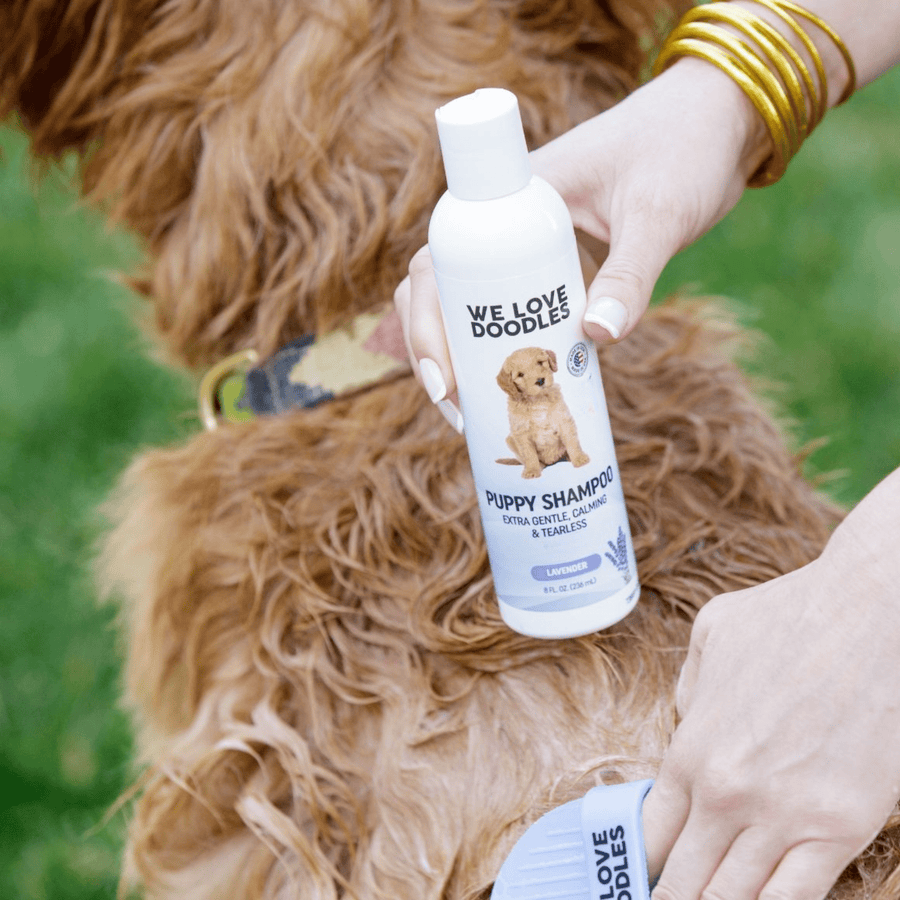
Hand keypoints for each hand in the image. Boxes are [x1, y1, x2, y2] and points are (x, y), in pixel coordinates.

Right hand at [394, 57, 768, 410]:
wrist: (720, 123)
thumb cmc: (684, 150)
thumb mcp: (659, 215)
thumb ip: (631, 274)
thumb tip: (595, 340)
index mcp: (510, 196)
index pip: (435, 261)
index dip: (426, 323)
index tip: (445, 380)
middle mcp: (505, 220)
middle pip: (439, 290)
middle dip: (436, 351)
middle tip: (459, 412)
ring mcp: (527, 244)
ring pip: (470, 304)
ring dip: (464, 357)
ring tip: (475, 416)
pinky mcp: (554, 265)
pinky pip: (515, 310)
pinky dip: (506, 349)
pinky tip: (517, 394)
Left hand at [643, 469, 899, 899]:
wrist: (869, 611)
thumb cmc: (787, 616)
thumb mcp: (708, 637)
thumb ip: (688, 692)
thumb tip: (686, 727)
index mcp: (690, 749)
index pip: (652, 836)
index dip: (643, 866)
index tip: (643, 878)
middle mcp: (727, 794)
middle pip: (686, 879)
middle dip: (671, 898)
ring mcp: (784, 817)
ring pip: (735, 899)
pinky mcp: (841, 828)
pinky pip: (797, 898)